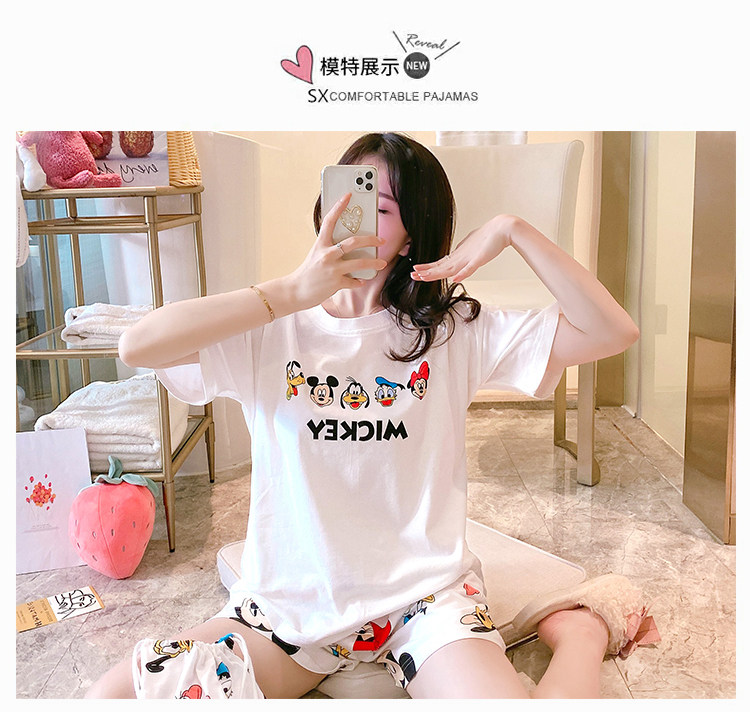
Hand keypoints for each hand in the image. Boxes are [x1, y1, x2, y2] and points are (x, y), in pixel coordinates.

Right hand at [289, 193, 387, 309]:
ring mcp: (332, 269)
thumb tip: (349, 245)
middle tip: (381, 240)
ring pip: (359, 263)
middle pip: (353, 242)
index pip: (330, 221)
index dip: (339, 207)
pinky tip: (361, 280)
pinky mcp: (336, 283)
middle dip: (371, 240)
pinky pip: (354, 281)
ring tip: (382, 263)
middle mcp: (326, 254)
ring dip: (374, 262)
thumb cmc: (307, 272)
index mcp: (320, 244)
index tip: (348, 195)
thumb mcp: (316, 255)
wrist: (295, 291)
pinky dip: (359, 281)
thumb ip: (329, 248)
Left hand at [411, 214, 514, 282]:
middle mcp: (461, 257)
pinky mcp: (479, 258)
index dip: (428, 270)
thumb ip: (465, 260)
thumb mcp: (472, 252)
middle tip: (412, 274)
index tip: (417, 273)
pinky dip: (462, 273)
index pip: (440, 265)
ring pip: (450, 268)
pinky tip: (454, 278)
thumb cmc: (488, 239)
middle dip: (426, 271)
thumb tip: (458, 268)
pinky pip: (470, 268)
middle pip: (441, 267)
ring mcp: (469, 258)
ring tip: (423, 276)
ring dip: (436, 273)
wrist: (502, 229)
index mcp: (459, 256)